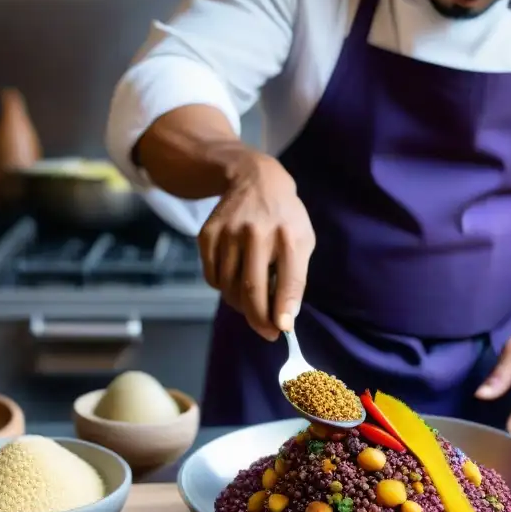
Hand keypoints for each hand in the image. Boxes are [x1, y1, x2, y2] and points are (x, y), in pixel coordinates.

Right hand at [198, 152, 314, 340]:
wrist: (255, 180)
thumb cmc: (285, 218)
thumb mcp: (303, 240)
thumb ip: (296, 278)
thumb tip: (284, 319)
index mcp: (288, 236)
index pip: (287, 281)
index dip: (283, 311)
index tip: (282, 330)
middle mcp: (256, 233)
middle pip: (251, 290)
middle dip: (259, 320)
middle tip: (267, 332)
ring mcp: (228, 233)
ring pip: (229, 288)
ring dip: (241, 304)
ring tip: (252, 298)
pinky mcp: (207, 235)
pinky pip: (212, 278)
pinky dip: (223, 287)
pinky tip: (235, 276)